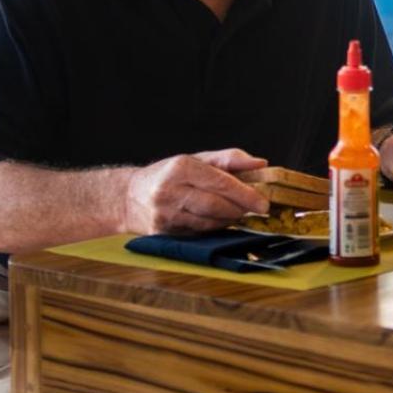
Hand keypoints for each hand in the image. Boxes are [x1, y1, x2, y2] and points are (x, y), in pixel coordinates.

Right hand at [121, 148, 269, 233]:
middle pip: (216, 204)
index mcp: (180, 167)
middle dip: (240, 209)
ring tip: (238, 213)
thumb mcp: (196, 159)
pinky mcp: (163, 233)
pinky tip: (220, 221)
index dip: (245, 194)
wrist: (129, 198)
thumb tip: (261, 163)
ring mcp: (165, 213)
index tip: (264, 202)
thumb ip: (229, 159)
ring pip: (209, 222)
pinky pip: (199, 233)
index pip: (220, 182)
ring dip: (229, 220)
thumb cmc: (169, 175)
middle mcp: (169, 190)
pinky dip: (215, 228)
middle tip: (257, 209)